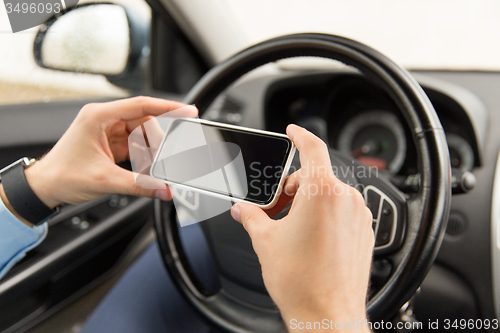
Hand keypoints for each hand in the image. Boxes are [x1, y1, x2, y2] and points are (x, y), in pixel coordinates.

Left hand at [24, 96, 196, 208]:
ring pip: (142, 135)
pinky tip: (144, 169)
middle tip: (166, 159)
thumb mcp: (104, 180)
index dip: (169, 107)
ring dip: (150, 152)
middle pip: (145, 122)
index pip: (142, 105)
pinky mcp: (110, 143)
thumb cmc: (61, 175)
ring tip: (151, 169)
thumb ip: (139, 185)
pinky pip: (135, 146)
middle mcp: (104, 119)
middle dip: (158, 142)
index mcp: (99, 116)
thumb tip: (163, 189)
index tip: (188, 111)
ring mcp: (108, 131)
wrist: (44, 187)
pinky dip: (143, 158)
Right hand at [230, 124, 373, 329]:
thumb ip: (252, 217)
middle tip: (275, 208)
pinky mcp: (364, 232)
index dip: (300, 135)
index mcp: (322, 193)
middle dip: (292, 187)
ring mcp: (358, 216)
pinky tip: (310, 237)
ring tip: (291, 228)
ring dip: (309, 202)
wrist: (327, 316)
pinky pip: (342, 211)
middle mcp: (345, 200)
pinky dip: (325, 215)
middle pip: (315, 176)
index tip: (293, 131)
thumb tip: (243, 209)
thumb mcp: (266, 241)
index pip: (313, 148)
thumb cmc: (302, 282)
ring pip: (329, 194)